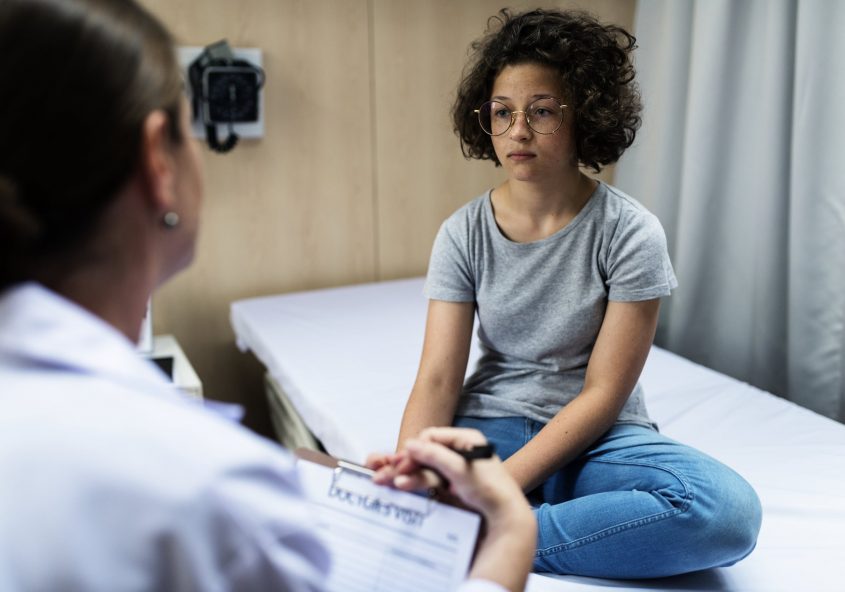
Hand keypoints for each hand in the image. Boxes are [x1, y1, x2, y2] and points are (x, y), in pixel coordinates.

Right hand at [368, 427, 535, 591]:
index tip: (402, 464)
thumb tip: (410, 444)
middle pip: (425, 453)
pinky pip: (428, 479)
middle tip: (384, 474)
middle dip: (405, 464)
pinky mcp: (450, 485)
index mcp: (465, 439)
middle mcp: (458, 451)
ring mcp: (454, 469)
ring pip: (424, 468)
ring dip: (407, 474)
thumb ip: (434, 455)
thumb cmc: (488, 489)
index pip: (431, 437)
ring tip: (393, 484)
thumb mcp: (460, 469)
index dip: (415, 449)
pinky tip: (402, 486)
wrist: (504, 518)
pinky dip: (415, 482)